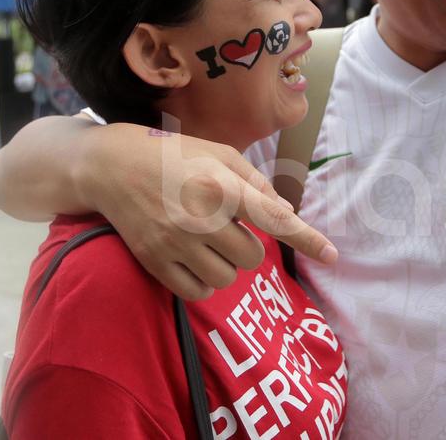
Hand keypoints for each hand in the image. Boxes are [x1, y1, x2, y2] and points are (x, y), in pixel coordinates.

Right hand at [71, 122, 337, 300]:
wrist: (112, 167)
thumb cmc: (173, 156)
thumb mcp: (218, 153)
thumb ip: (255, 181)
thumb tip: (286, 214)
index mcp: (219, 185)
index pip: (273, 218)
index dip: (306, 238)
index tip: (333, 256)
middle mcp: (199, 217)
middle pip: (251, 256)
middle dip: (247, 244)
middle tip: (226, 225)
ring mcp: (175, 243)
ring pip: (227, 278)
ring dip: (226, 264)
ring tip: (207, 241)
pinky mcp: (155, 262)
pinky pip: (198, 291)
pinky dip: (204, 281)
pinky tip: (194, 259)